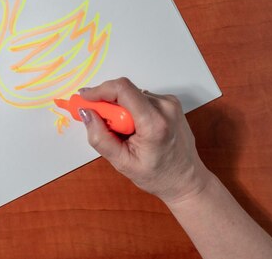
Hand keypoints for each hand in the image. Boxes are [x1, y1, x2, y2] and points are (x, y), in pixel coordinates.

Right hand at [78, 78, 211, 203]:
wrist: (187, 180)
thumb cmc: (158, 175)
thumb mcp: (122, 163)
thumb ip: (99, 137)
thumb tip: (86, 112)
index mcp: (154, 123)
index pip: (122, 89)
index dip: (99, 90)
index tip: (84, 98)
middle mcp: (165, 107)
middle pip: (124, 91)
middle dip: (107, 104)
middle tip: (100, 122)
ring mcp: (169, 103)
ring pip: (131, 94)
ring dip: (119, 108)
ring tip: (123, 131)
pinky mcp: (169, 102)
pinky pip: (140, 98)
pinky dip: (130, 109)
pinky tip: (134, 128)